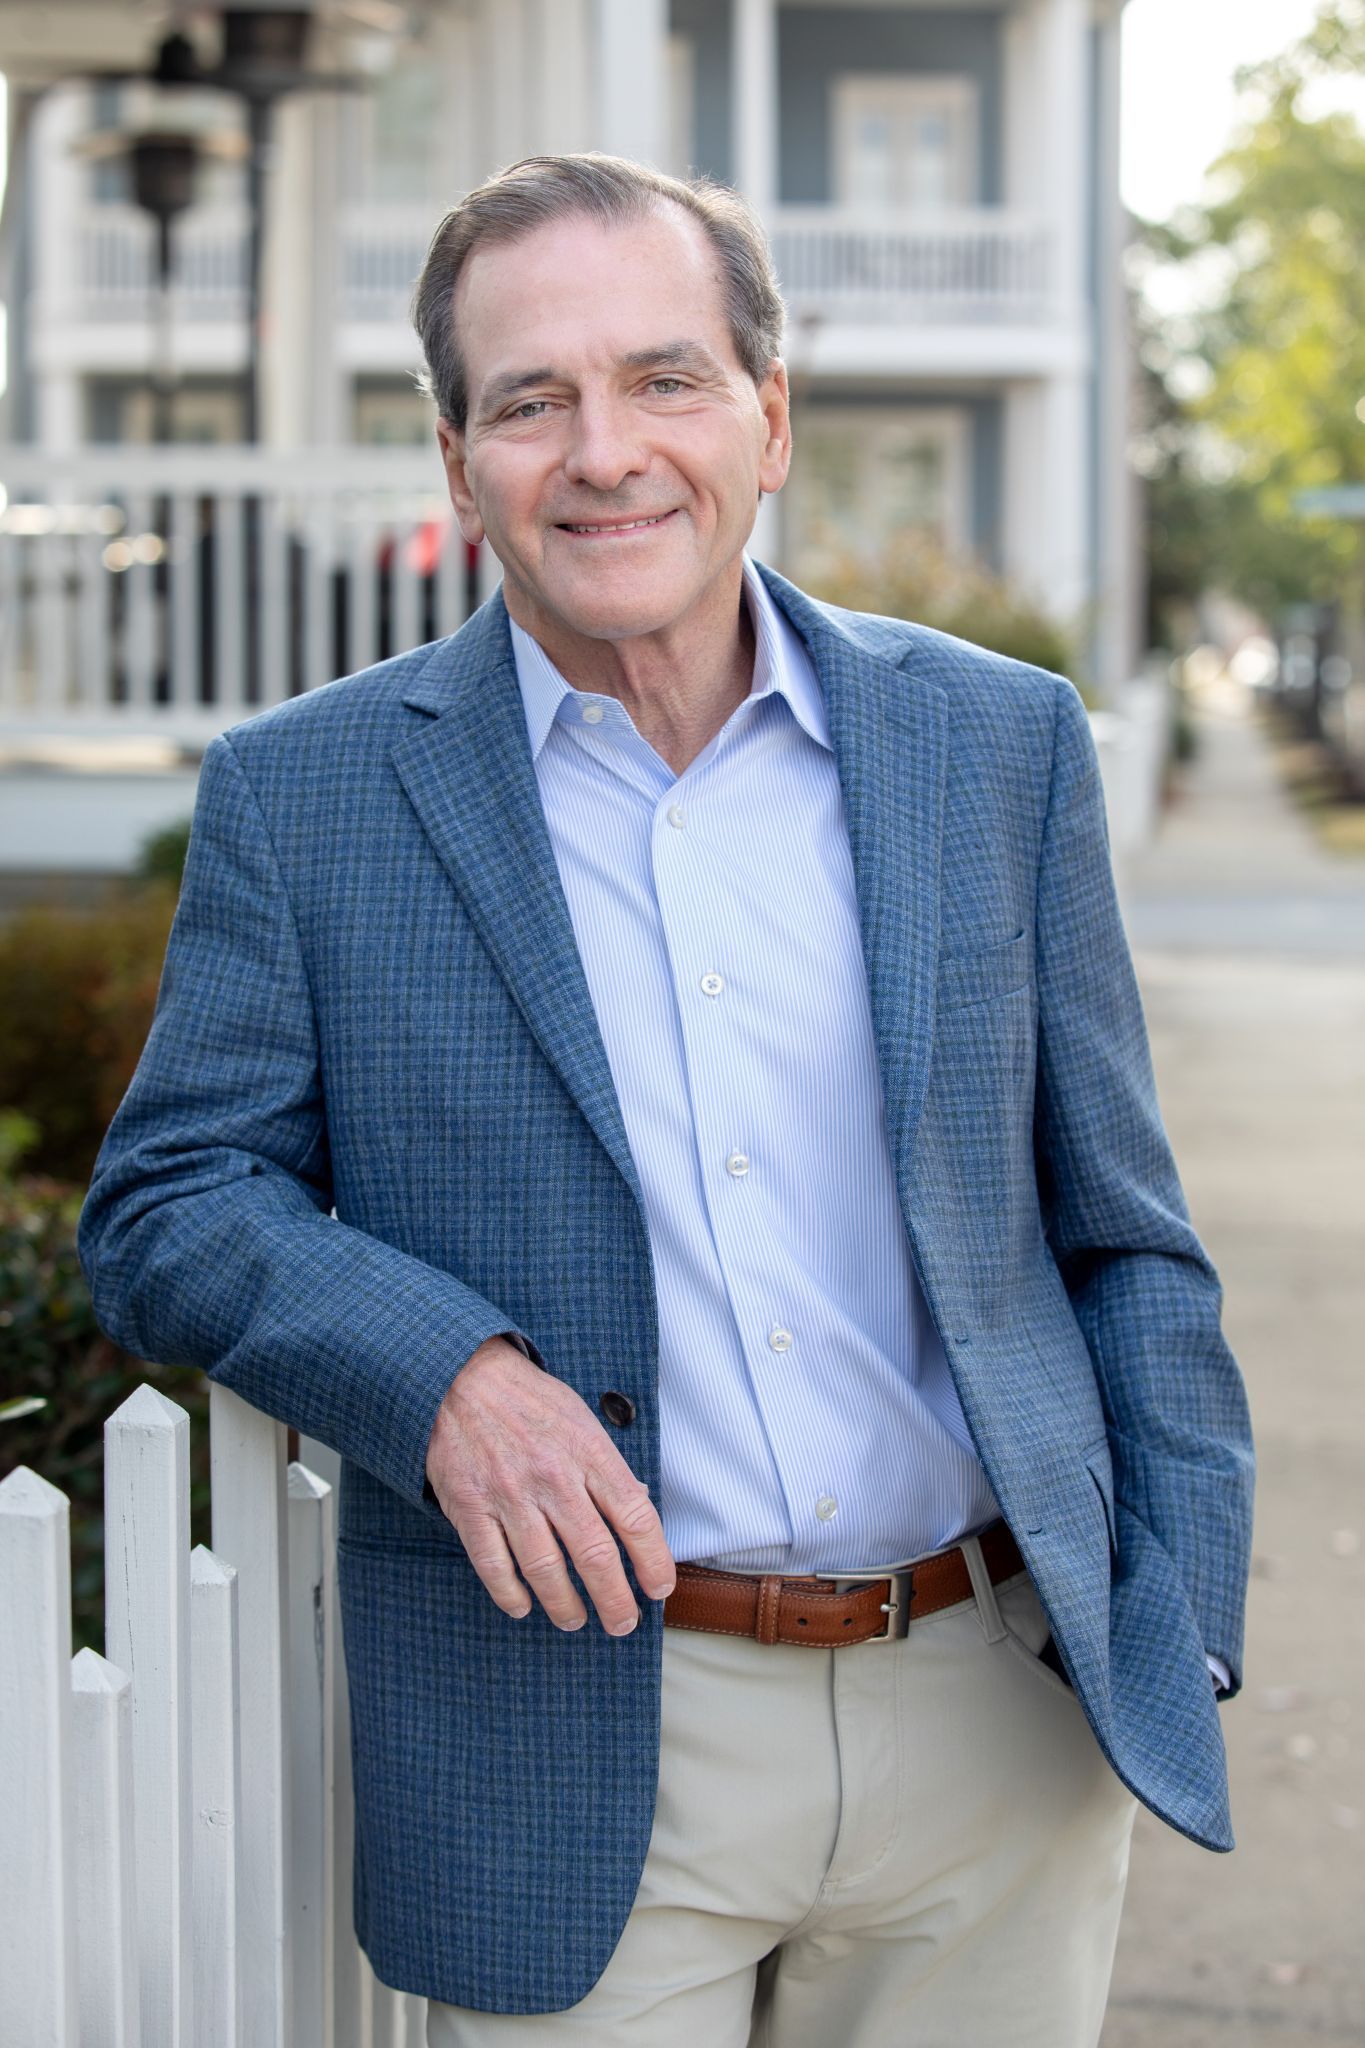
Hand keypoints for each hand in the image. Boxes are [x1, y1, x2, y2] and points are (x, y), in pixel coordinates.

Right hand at [424, 1336, 676, 1634]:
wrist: (460, 1376)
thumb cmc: (528, 1400)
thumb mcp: (582, 1420)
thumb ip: (607, 1466)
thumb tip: (638, 1506)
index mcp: (588, 1452)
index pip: (635, 1517)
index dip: (654, 1561)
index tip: (659, 1588)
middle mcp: (553, 1477)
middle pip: (595, 1556)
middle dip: (615, 1601)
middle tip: (623, 1623)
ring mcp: (509, 1495)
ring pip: (546, 1570)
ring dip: (565, 1606)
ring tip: (575, 1620)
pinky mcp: (470, 1507)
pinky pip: (493, 1565)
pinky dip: (511, 1594)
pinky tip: (523, 1606)